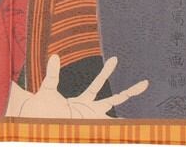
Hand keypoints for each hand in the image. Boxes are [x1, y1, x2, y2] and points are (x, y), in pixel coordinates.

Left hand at [7, 54, 147, 118]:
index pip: (98, 84)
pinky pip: (110, 126)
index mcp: (83, 102)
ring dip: (129, 110)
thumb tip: (55, 55)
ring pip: (117, 114)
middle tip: (145, 83)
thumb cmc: (42, 110)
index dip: (106, 72)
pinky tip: (131, 129)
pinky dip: (120, 128)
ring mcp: (94, 120)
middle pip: (115, 99)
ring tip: (144, 106)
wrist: (40, 124)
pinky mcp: (92, 125)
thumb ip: (53, 74)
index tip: (115, 60)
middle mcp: (91, 111)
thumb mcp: (49, 88)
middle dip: (130, 91)